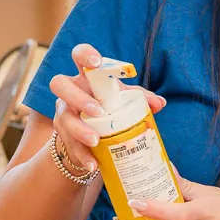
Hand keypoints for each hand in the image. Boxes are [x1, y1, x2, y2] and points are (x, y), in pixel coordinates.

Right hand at [47, 44, 165, 175]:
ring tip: (96, 141)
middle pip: (59, 84)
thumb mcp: (125, 101)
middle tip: (97, 111)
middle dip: (78, 97)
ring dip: (79, 129)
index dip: (85, 54)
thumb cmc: (110, 108)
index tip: (97, 62)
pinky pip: (68, 144)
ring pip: (63, 117)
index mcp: (86, 76)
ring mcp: (63, 112)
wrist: (93, 136)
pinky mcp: (62, 134)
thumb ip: (141, 99)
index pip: (79, 56)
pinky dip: (82, 155)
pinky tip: (93, 164)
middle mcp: (69, 90)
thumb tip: (160, 103)